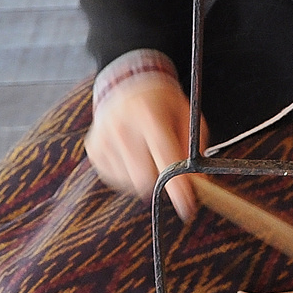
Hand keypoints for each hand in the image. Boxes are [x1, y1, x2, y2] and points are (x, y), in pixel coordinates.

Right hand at [86, 73, 202, 220]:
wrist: (125, 84)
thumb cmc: (162, 102)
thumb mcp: (185, 114)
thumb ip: (194, 146)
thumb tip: (198, 182)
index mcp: (147, 115)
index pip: (164, 157)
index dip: (176, 185)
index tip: (186, 207)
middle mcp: (121, 128)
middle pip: (145, 177)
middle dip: (162, 180)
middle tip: (170, 168)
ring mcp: (103, 140)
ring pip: (132, 182)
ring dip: (147, 176)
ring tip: (148, 150)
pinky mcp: (94, 151)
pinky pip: (118, 179)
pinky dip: (131, 173)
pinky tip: (134, 152)